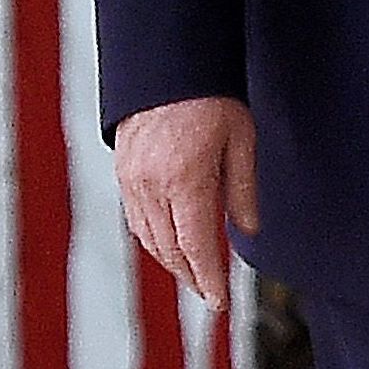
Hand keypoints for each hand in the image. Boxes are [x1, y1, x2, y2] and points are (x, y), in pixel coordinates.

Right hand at [115, 97, 257, 306]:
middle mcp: (151, 187)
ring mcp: (131, 181)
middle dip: (192, 277)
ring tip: (195, 276)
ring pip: (149, 239)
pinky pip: (136, 220)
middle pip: (171, 250)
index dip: (210, 281)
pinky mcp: (122, 173)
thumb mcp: (242, 141)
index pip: (198, 248)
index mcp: (185, 182)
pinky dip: (154, 240)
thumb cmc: (212, 98)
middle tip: (212, 295)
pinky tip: (171, 245)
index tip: (220, 304)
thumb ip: (242, 192)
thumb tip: (246, 234)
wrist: (166, 64)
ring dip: (172, 262)